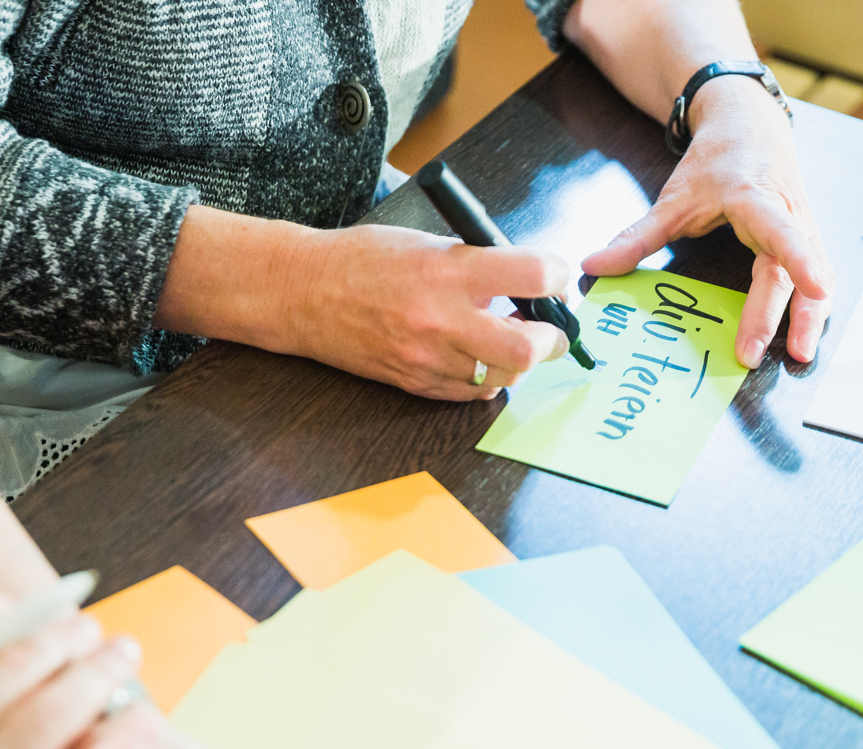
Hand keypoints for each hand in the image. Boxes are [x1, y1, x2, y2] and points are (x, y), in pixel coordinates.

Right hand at [157, 208, 571, 400]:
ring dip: (517, 359)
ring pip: (502, 376)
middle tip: (549, 327)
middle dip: (550, 339)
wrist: (303, 293)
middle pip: (527, 348)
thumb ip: (480, 261)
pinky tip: (477, 356)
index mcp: (448, 270)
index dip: (559, 277)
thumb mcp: (428, 241)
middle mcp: (441, 319)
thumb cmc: (363, 259)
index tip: (558, 279)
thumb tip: (530, 278)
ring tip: (507, 337)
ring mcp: (427, 358)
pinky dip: (485, 376)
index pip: (533, 275)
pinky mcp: (415, 383)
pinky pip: (471, 393)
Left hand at [582, 78, 833, 367]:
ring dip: (812, 318)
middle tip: (753, 355)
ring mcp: (805, 228)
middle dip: (781, 314)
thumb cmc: (715, 162)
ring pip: (820, 276)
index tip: (812, 286)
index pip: (780, 231)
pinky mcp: (809, 240)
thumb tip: (593, 266)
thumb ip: (637, 236)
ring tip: (801, 356)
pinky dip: (814, 308)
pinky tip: (804, 337)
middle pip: (790, 269)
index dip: (798, 259)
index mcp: (755, 199)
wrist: (750, 126)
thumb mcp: (673, 197)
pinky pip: (819, 277)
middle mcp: (789, 214)